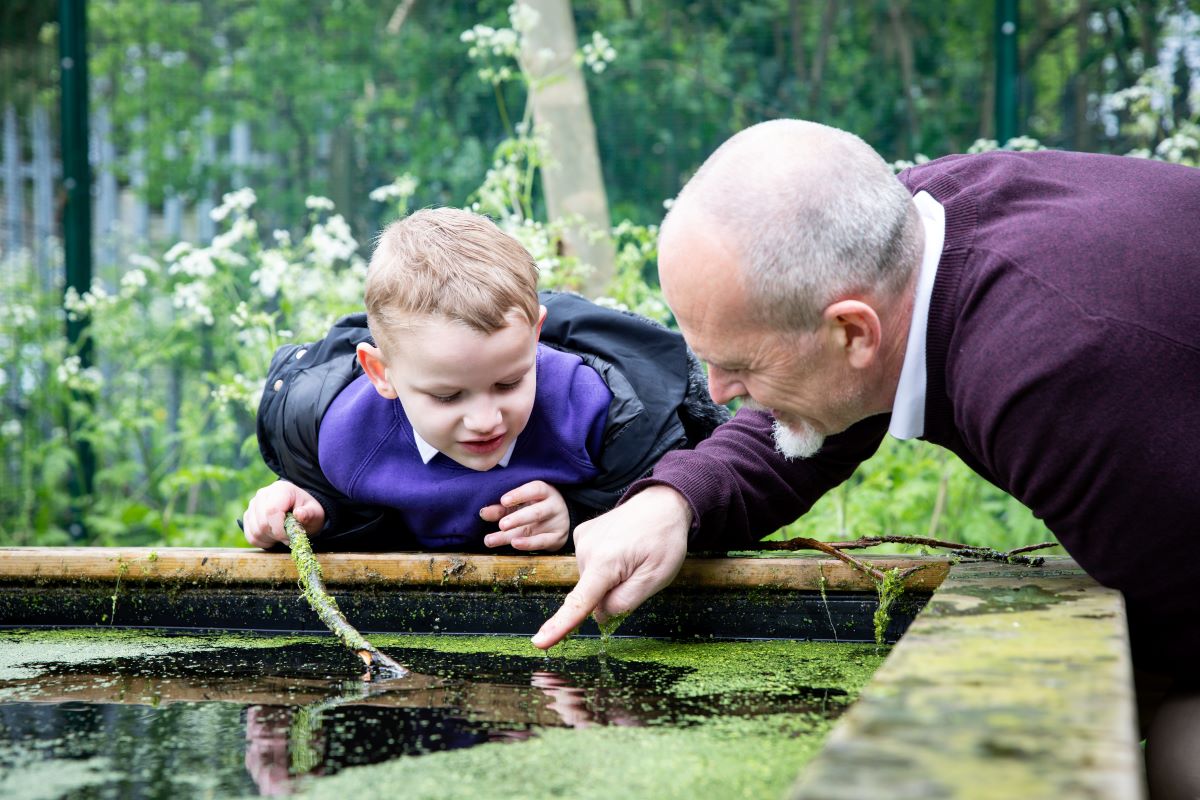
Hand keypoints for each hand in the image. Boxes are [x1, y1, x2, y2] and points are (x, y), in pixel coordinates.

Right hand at [242, 481, 324, 548]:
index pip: (272, 511)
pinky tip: (273, 537)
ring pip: (255, 531)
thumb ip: (309, 514)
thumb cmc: (308, 511)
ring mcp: (253, 505)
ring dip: (270, 539)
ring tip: (282, 535)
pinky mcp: (248, 516)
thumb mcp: (314, 512)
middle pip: (262, 523)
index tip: (290, 538)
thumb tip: (299, 514)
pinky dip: (262, 541)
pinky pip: (250, 536)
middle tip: (289, 537)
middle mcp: (263, 494)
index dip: (279, 529)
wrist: (300, 510)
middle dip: (277, 535)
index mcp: (281, 489)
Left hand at [479, 480, 569, 551]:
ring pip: (535, 529)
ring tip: (495, 539)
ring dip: (515, 534)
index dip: (519, 494)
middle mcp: (554, 505)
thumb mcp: (520, 503)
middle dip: (518, 518)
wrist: (561, 518)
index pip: (535, 489)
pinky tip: (514, 544)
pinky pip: (543, 542)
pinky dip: (528, 544)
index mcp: (545, 491)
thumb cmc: (535, 506)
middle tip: (501, 524)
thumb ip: (502, 508)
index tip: (503, 500)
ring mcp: (557, 522)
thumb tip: (484, 513)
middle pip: (536, 512)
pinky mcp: (557, 538)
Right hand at [531, 485, 691, 648]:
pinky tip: (621, 547)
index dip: (559, 626)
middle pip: (592, 594)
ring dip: (610, 577)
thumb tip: (598, 615)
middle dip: (612, 593)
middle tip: (639, 571)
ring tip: (632, 555)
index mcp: (605, 563)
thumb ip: (625, 602)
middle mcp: (586, 550)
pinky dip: (604, 564)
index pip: (579, 603)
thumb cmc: (664, 539)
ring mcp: (580, 539)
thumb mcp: (655, 578)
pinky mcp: (580, 533)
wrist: (661, 502)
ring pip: (592, 580)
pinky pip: (590, 564)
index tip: (539, 642)